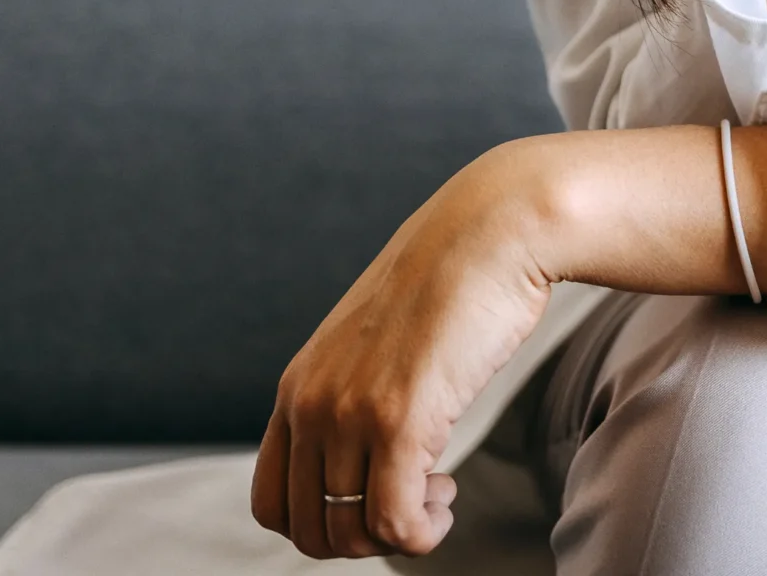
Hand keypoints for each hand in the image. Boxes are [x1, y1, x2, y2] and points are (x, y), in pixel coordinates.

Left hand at [250, 148, 554, 559]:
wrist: (494, 228)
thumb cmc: (452, 278)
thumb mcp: (378, 338)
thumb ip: (357, 386)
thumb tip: (376, 440)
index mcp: (298, 386)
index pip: (272, 503)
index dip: (323, 522)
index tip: (375, 496)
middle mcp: (312, 404)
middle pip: (308, 529)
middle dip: (362, 537)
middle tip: (414, 499)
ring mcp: (352, 414)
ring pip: (350, 534)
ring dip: (399, 534)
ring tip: (438, 491)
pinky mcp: (401, 420)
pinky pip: (395, 524)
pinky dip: (423, 534)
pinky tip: (447, 498)